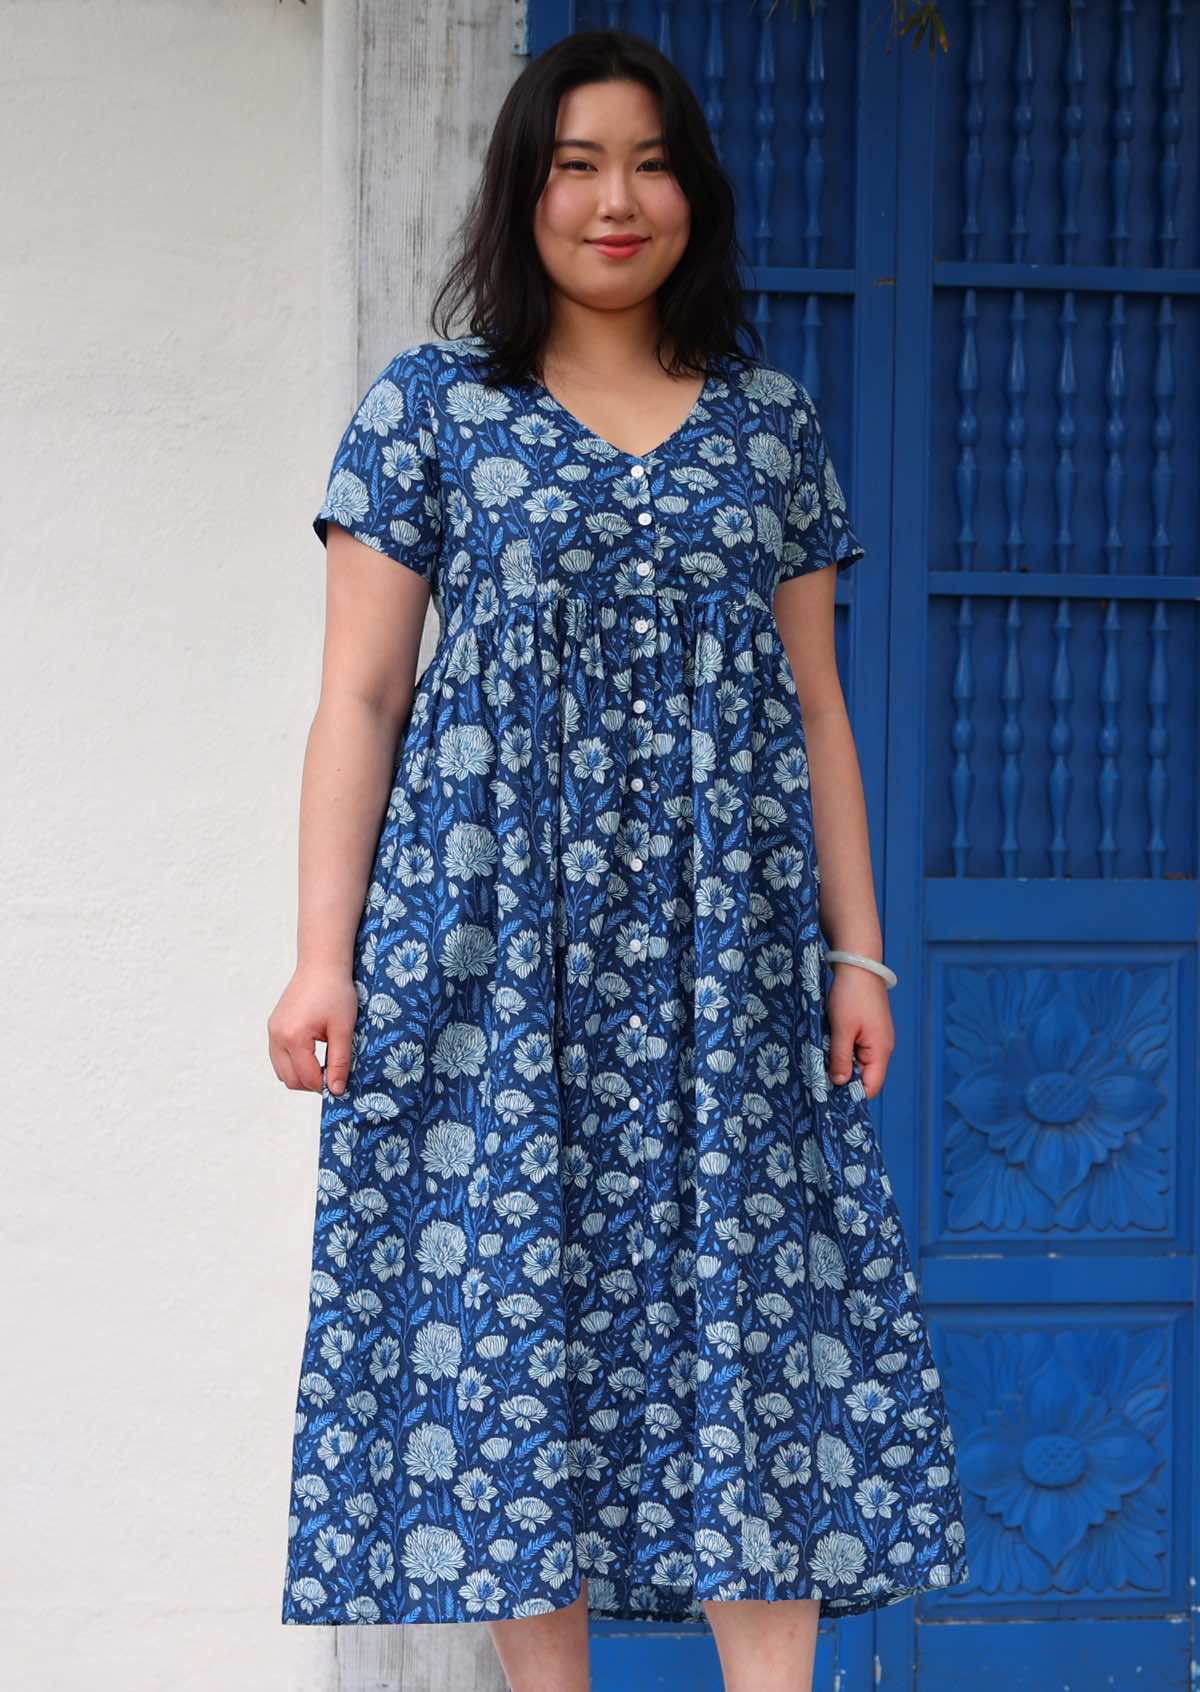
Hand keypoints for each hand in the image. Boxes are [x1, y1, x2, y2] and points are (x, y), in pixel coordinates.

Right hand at [267, 963, 359, 1094]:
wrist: (321, 965)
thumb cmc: (335, 992)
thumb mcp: (343, 1029)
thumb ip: (339, 1062)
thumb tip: (337, 1090)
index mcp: (293, 1037)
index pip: (307, 1077)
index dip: (325, 1087)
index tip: (341, 1086)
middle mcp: (277, 1036)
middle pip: (289, 1079)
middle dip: (311, 1084)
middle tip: (333, 1078)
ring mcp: (272, 1031)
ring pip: (281, 1070)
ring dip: (301, 1075)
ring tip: (324, 1067)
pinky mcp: (274, 1027)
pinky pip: (279, 1057)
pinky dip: (293, 1063)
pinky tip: (313, 1055)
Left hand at [827, 963, 893, 1098]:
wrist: (858, 964)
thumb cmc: (851, 995)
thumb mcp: (841, 1029)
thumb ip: (840, 1058)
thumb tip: (839, 1083)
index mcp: (880, 1051)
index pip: (871, 1087)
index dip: (853, 1095)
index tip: (830, 1098)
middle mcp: (882, 1048)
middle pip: (865, 1076)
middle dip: (844, 1080)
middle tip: (819, 1081)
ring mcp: (875, 1038)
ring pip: (858, 1063)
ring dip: (841, 1064)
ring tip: (821, 1063)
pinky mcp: (868, 1030)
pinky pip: (856, 1049)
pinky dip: (842, 1051)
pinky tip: (827, 1047)